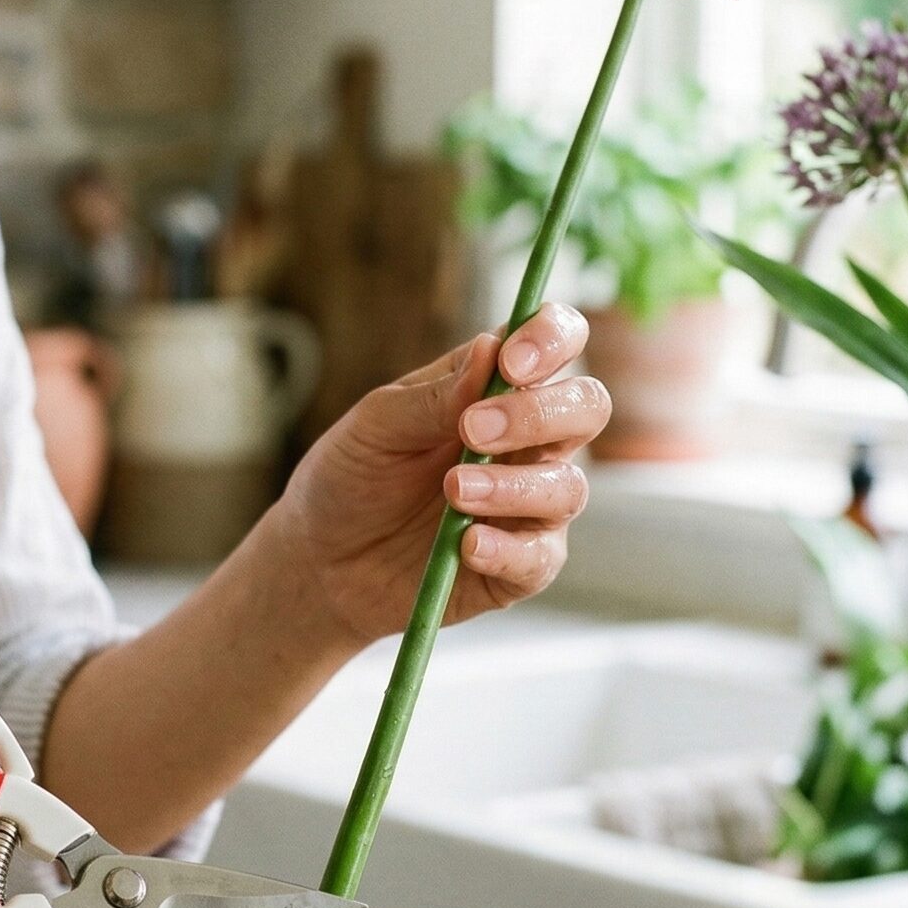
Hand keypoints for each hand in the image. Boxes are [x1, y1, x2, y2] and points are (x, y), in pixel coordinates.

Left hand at [269, 302, 608, 646]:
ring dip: (514, 486)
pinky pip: (538, 558)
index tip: (511, 363)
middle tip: (473, 431)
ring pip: (567, 487)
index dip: (551, 339)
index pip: (558, 342)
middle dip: (539, 414)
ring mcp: (529, 506)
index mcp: (495, 389)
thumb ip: (434, 396)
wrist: (320, 562)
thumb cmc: (350, 479)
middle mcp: (527, 443)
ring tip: (454, 490)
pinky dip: (506, 549)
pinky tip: (466, 544)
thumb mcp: (376, 426)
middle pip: (586, 408)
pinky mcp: (518, 568)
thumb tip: (491, 349)